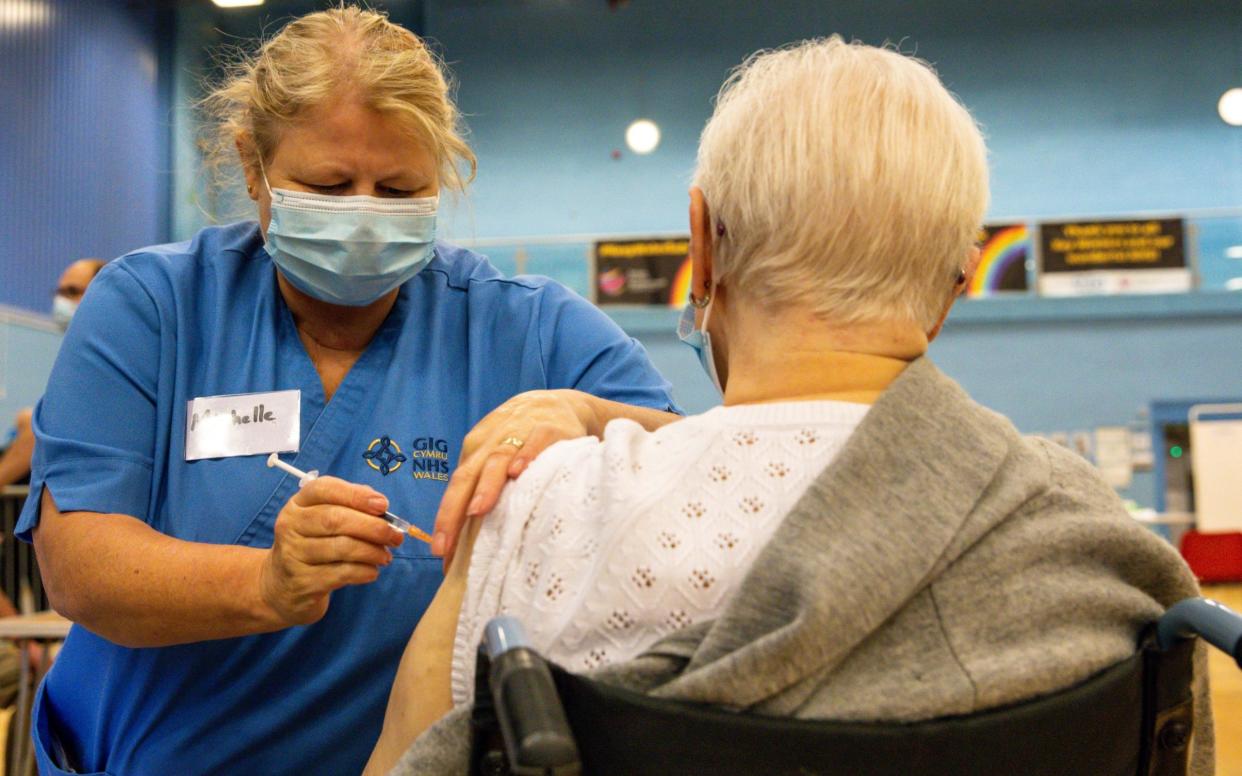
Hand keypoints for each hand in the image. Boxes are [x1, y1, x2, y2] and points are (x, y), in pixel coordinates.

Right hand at [259, 477, 403, 626]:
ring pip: (341, 548)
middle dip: (371, 526)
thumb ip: (349, 507)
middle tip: (395, 536)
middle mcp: (291, 526)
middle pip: (334, 519)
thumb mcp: (321, 520)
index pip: (323, 489)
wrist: (280, 586)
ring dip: (372, 551)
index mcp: (298, 504)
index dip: (356, 495)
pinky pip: (341, 573)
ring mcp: (293, 555)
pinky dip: (363, 571)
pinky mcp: (303, 582)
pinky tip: (372, 571)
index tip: (383, 505)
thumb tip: (381, 506)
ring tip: (386, 556)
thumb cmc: (311, 545)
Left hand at [432, 389, 597, 567]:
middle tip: (444, 545)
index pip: (455, 489)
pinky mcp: (548, 428)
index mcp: (475, 452)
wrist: (557, 401)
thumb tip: (467, 536)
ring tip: (477, 510)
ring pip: (497, 460)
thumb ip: (483, 486)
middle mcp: (491, 443)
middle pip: (466, 477)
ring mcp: (518, 433)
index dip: (445, 520)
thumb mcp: (496, 456)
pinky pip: (535, 441)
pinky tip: (519, 472)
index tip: (440, 552)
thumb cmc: (522, 437)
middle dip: (452, 511)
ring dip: (487, 485)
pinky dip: (525, 454)